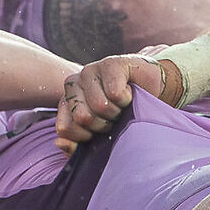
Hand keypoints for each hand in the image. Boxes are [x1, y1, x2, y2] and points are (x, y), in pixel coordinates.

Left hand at [55, 53, 176, 148]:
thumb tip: (60, 142)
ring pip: (100, 106)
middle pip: (84, 118)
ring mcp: (90, 70)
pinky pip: (115, 93)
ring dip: (118, 111)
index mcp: (66, 102)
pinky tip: (129, 92)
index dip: (86, 137)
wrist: (149, 92)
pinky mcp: (110, 63)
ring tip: (122, 105)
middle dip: (104, 124)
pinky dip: (127, 99)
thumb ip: (76, 145)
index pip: (65, 128)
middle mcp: (73, 84)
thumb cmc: (121, 115)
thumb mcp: (98, 135)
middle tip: (113, 116)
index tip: (98, 131)